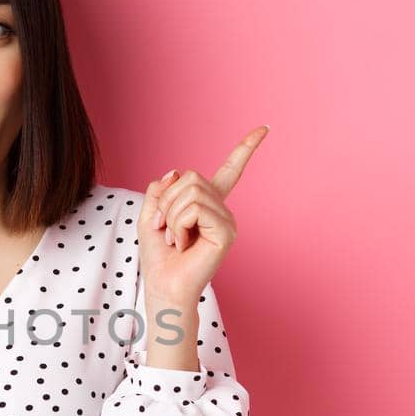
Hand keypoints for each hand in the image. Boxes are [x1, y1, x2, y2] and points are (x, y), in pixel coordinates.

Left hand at [138, 125, 267, 304]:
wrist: (163, 286)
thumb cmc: (159, 256)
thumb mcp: (150, 215)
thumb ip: (160, 190)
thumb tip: (177, 171)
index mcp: (207, 203)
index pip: (230, 171)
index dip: (245, 149)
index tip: (264, 129)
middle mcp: (221, 209)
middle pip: (191, 177)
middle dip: (168, 202)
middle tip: (165, 229)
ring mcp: (227, 221)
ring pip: (191, 192)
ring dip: (171, 216)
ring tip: (175, 239)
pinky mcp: (227, 233)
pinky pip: (195, 209)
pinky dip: (178, 225)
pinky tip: (183, 244)